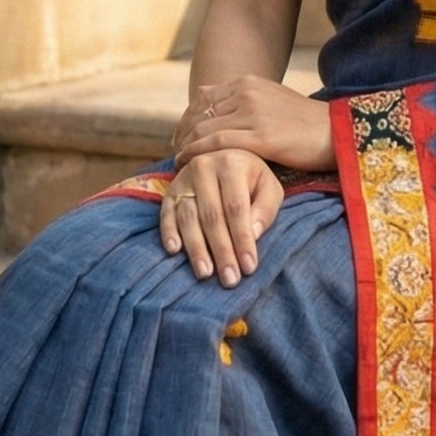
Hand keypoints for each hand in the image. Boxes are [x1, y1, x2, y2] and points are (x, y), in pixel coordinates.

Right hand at [159, 149, 283, 287]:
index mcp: (231, 164)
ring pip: (188, 217)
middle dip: (222, 251)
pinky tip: (174, 250)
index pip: (236, 208)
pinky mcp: (169, 190)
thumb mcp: (269, 188)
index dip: (242, 239)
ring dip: (196, 248)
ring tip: (205, 273)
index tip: (248, 267)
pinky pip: (166, 213)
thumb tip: (252, 235)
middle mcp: (203, 167)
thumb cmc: (252, 179)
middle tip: (229, 279)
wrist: (225, 156)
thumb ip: (265, 210)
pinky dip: (169, 232)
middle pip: (212, 216)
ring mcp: (183, 178)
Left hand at [173, 77, 334, 175]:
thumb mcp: (271, 99)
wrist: (338, 133)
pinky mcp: (262, 136)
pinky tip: (186, 165)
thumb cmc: (305, 123)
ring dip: (185, 147)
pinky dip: (196, 154)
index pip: (204, 99)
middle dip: (182, 134)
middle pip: (199, 113)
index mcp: (249, 82)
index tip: (179, 137)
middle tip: (174, 152)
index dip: (186, 119)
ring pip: (204, 129)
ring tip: (177, 163)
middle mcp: (247, 93)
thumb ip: (240, 97)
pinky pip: (217, 144)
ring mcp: (254, 113)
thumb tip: (206, 91)